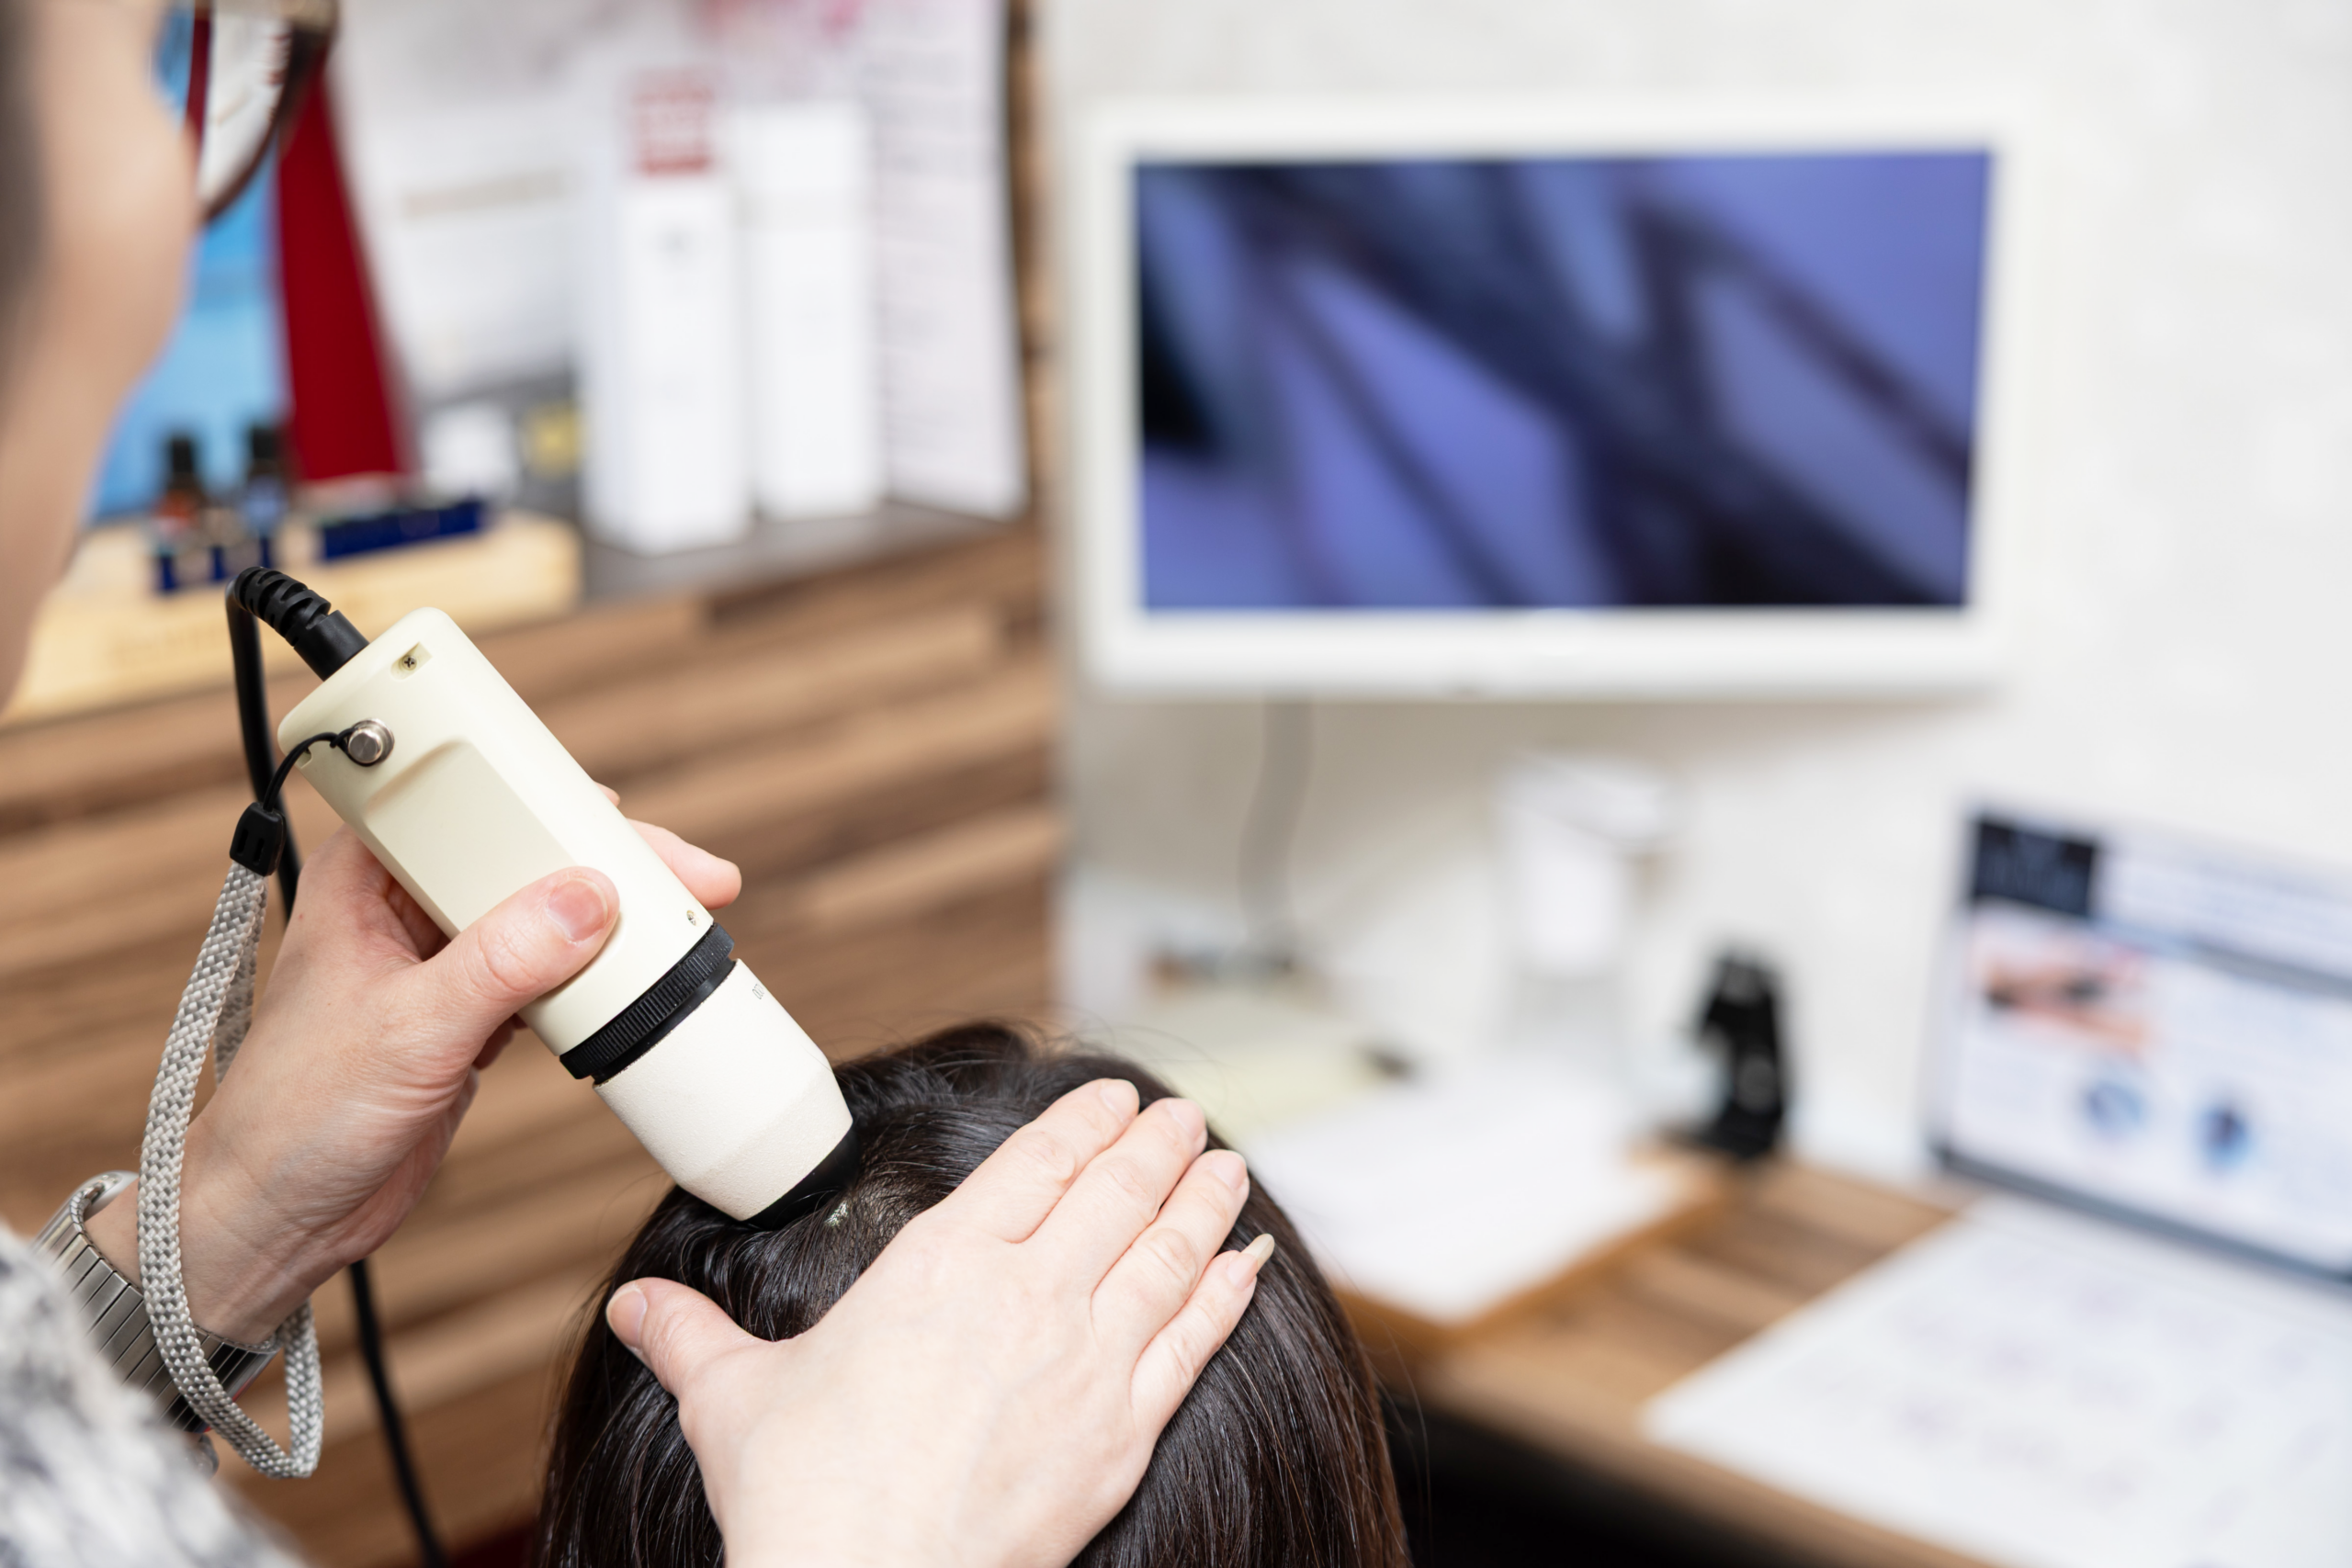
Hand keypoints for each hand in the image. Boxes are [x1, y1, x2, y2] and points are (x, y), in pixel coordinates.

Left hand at [85, 810, 740, 1343]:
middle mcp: (407, 904)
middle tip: (693, 879)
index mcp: (368, 874)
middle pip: (528, 857)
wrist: (276, 1217)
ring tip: (683, 924)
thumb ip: (500, 962)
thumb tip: (590, 899)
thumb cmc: (295, 1118)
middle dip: (611, 865)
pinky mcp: (470, 1013)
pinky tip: (636, 983)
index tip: (631, 827)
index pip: (478, 810)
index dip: (559, 808)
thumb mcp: (410, 1030)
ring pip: (546, 915)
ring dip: (611, 924)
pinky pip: (550, 975)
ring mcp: (442, 960)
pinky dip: (597, 980)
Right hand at [608, 1080, 1271, 1567]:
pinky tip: (1250, 1265)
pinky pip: (1193, 1342)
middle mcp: (1027, 1296)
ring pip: (1166, 1254)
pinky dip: (1227, 1294)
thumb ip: (691, 1339)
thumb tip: (635, 1311)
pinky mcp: (1120, 1432)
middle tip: (1186, 1115)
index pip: (1035, 1164)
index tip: (1113, 1097)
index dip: (1082, 1122)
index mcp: (941, 1264)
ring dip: (1204, 1200)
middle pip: (1115, 1193)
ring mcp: (1085, 1362)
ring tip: (1228, 1165)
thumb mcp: (732, 1400)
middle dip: (1157, 1145)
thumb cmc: (802, 1499)